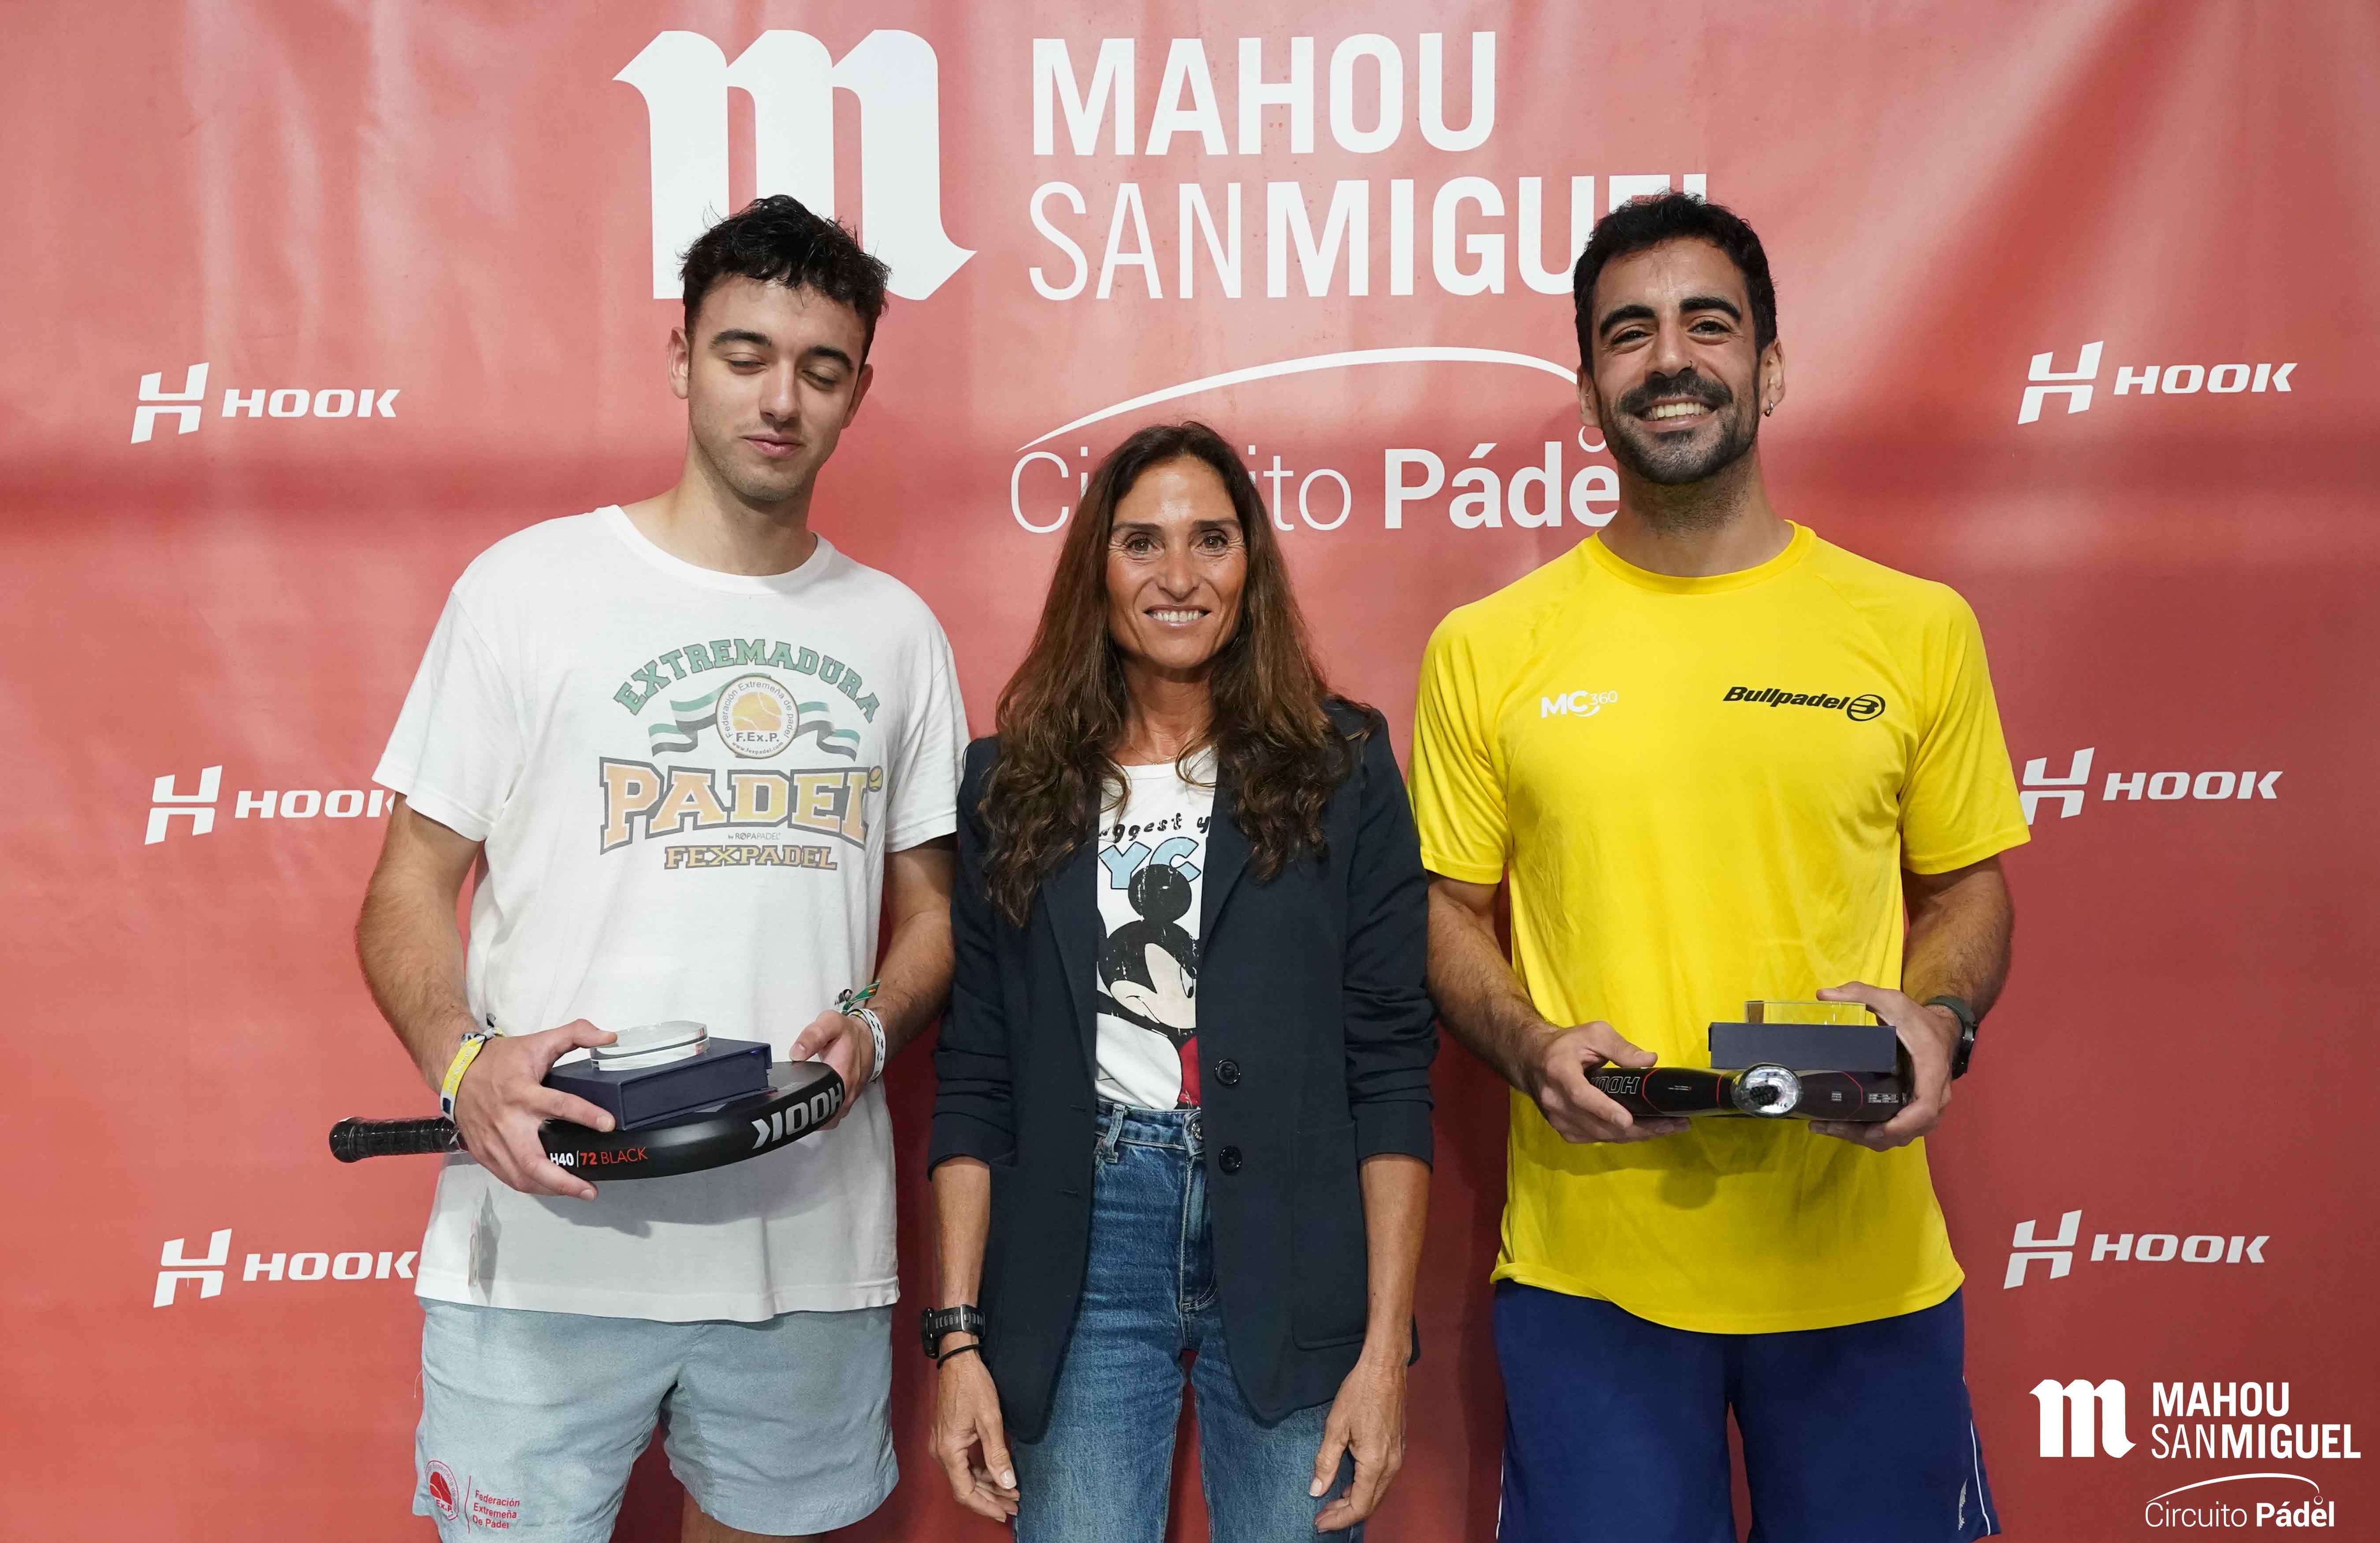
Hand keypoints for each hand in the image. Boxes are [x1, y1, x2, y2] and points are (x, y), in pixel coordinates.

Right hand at [450, 1020, 618, 1199]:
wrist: (456, 1070)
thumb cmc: (502, 1059)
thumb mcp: (539, 1041)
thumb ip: (575, 1034)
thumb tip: (610, 1036)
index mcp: (523, 1092)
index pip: (559, 1105)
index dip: (586, 1115)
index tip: (609, 1124)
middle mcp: (507, 1122)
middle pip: (533, 1160)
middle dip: (563, 1180)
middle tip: (591, 1190)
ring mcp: (492, 1141)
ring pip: (521, 1176)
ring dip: (550, 1189)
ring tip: (578, 1192)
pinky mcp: (483, 1153)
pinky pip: (508, 1177)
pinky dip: (531, 1186)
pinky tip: (551, 1188)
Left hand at [787, 1007, 873, 1128]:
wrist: (868, 1040)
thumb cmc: (847, 1033)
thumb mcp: (830, 1024)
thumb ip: (812, 1035)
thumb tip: (795, 1054)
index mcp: (842, 1076)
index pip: (821, 1103)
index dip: (802, 1104)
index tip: (786, 1100)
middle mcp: (847, 1094)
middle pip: (822, 1118)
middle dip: (801, 1116)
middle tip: (782, 1106)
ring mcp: (847, 1102)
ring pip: (827, 1121)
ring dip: (810, 1119)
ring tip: (791, 1107)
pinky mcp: (845, 1103)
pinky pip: (831, 1117)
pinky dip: (819, 1116)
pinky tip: (806, 1106)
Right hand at [931, 1341, 1017, 1521]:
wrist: (958, 1360)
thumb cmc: (973, 1385)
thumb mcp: (990, 1420)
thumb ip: (997, 1455)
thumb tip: (1008, 1483)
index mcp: (948, 1450)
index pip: (965, 1491)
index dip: (985, 1506)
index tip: (1004, 1513)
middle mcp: (940, 1452)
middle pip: (965, 1487)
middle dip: (990, 1498)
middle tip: (1014, 1505)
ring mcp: (942, 1445)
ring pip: (964, 1477)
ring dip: (987, 1486)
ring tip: (1011, 1493)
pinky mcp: (947, 1439)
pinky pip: (963, 1464)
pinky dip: (980, 1472)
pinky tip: (997, 1475)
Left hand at [1312, 1351, 1405, 1531]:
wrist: (1385, 1368)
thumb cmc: (1359, 1393)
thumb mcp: (1335, 1427)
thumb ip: (1326, 1461)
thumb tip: (1317, 1490)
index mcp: (1375, 1463)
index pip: (1359, 1506)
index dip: (1338, 1519)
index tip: (1318, 1523)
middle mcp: (1391, 1465)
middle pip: (1370, 1503)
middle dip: (1345, 1514)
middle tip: (1321, 1517)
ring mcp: (1398, 1456)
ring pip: (1377, 1492)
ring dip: (1355, 1501)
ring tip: (1332, 1503)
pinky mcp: (1399, 1448)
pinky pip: (1382, 1478)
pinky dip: (1365, 1488)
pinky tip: (1350, 1483)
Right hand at [1521, 1021, 1690, 1143]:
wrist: (1532, 1060)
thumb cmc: (1565, 1046)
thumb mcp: (1593, 1033)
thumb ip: (1620, 1047)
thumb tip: (1650, 1062)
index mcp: (1559, 1073)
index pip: (1581, 1096)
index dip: (1604, 1110)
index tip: (1627, 1120)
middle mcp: (1555, 1101)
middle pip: (1598, 1124)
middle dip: (1638, 1128)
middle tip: (1672, 1124)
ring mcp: (1558, 1120)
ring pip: (1601, 1136)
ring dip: (1636, 1136)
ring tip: (1668, 1128)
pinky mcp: (1565, 1130)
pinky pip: (1597, 1139)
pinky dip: (1621, 1137)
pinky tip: (1644, 1131)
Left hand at [1807, 982, 1957, 1150]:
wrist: (1943, 1028)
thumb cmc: (1918, 1018)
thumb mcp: (1892, 1000)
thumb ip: (1860, 993)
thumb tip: (1823, 994)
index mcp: (1931, 1072)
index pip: (1924, 1109)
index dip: (1901, 1124)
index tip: (1874, 1129)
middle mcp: (1935, 1096)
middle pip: (1907, 1130)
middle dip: (1869, 1135)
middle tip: (1831, 1127)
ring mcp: (1929, 1108)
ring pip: (1902, 1136)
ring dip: (1867, 1138)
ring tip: (1829, 1127)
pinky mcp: (1918, 1111)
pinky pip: (1900, 1131)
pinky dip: (1874, 1134)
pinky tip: (1845, 1126)